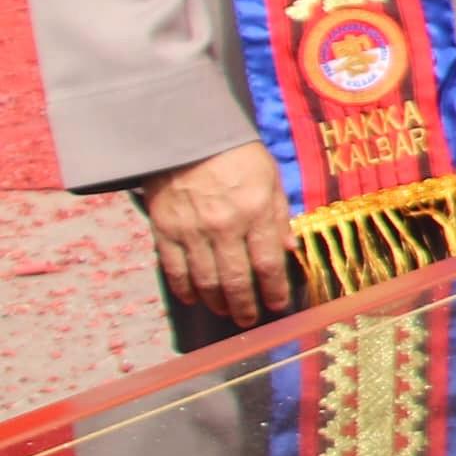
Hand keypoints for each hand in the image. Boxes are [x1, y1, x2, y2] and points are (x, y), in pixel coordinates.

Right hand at [142, 143, 295, 324]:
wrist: (187, 134)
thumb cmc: (237, 154)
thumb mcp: (271, 178)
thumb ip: (279, 216)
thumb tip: (290, 250)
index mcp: (256, 212)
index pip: (268, 263)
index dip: (274, 290)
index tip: (278, 306)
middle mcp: (224, 226)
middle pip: (236, 279)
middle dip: (245, 306)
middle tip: (249, 320)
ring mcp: (191, 230)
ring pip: (205, 280)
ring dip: (217, 301)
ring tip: (225, 312)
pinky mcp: (164, 230)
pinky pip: (174, 269)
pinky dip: (184, 288)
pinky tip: (194, 298)